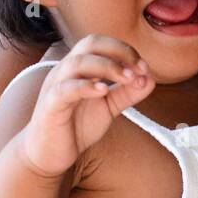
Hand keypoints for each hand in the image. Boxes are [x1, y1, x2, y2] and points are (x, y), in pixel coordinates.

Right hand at [19, 35, 154, 177]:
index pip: (101, 43)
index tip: (144, 67)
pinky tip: (103, 91)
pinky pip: (65, 89)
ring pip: (77, 62)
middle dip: (119, 51)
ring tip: (128, 78)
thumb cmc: (75, 127)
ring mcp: (55, 86)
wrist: (48, 154)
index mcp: (79, 68)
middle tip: (138, 68)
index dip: (125, 50)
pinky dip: (85, 86)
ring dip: (107, 66)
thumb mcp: (107, 108)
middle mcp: (65, 71)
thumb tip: (150, 79)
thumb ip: (127, 93)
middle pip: (90, 43)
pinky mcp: (50, 106)